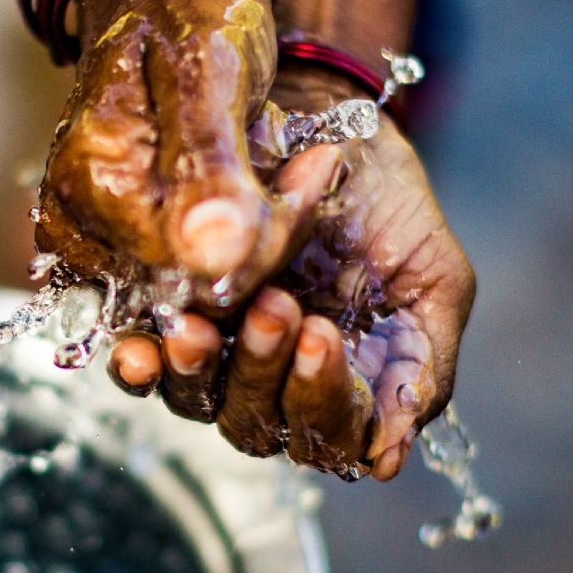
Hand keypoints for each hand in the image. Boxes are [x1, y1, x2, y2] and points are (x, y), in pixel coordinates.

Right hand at [34, 0, 341, 303]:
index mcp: (92, 185)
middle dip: (266, 238)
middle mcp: (77, 224)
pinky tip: (265, 191)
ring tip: (294, 172)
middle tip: (311, 167)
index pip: (193, 269)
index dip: (266, 237)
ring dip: (261, 240)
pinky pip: (190, 274)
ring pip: (198, 287)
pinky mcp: (116, 240)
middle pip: (192, 289)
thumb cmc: (188, 8)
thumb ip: (208, 163)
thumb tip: (212, 258)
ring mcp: (91, 237)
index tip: (313, 169)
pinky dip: (241, 241)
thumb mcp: (211, 69)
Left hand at [109, 67, 475, 480]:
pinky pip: (143, 366)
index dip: (323, 400)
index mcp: (343, 385)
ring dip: (201, 370)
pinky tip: (141, 348)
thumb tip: (386, 458)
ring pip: (199, 401)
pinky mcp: (163, 321)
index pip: (328, 436)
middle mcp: (274, 382)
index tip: (322, 336)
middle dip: (265, 370)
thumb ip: (422, 367)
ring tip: (202, 325)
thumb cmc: (385, 199)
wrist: (322, 114)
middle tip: (277, 307)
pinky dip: (141, 365)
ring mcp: (217, 355)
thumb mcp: (431, 278)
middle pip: (259, 423)